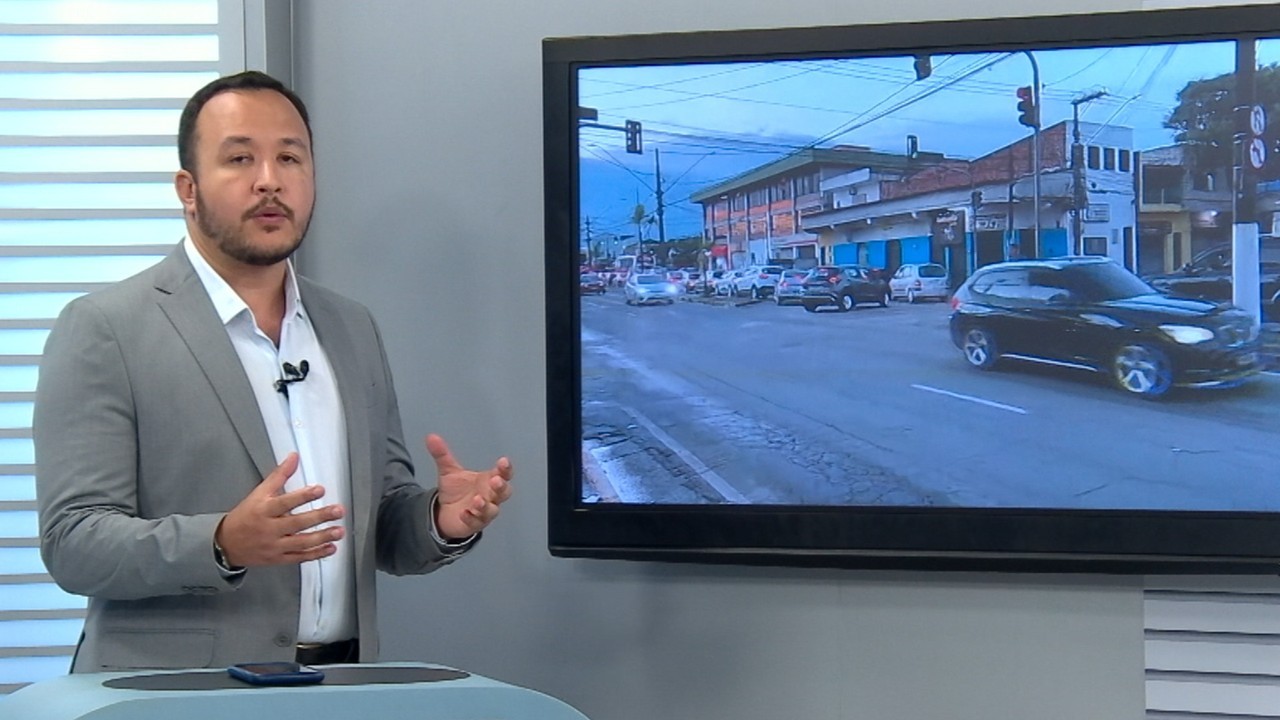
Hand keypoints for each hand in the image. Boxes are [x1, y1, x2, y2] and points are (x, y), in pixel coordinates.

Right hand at [215, 453, 345, 566]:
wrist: (226, 544)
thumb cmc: (245, 516)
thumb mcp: (259, 493)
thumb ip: (279, 475)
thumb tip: (293, 457)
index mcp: (264, 510)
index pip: (285, 502)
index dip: (303, 496)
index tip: (320, 489)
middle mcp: (270, 529)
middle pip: (297, 523)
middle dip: (319, 516)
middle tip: (338, 510)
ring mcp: (275, 545)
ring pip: (301, 542)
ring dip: (322, 537)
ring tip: (339, 531)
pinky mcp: (278, 558)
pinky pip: (299, 557)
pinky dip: (316, 554)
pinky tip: (330, 548)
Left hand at [427, 434, 512, 539]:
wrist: (444, 512)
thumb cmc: (456, 491)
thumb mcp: (448, 472)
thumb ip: (442, 455)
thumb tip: (431, 437)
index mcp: (488, 480)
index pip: (503, 473)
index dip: (505, 468)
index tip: (503, 461)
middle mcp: (490, 496)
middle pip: (504, 492)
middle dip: (501, 487)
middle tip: (495, 480)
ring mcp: (484, 511)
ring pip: (492, 510)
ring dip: (485, 505)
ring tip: (476, 499)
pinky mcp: (474, 524)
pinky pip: (476, 522)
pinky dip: (471, 518)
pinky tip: (464, 513)